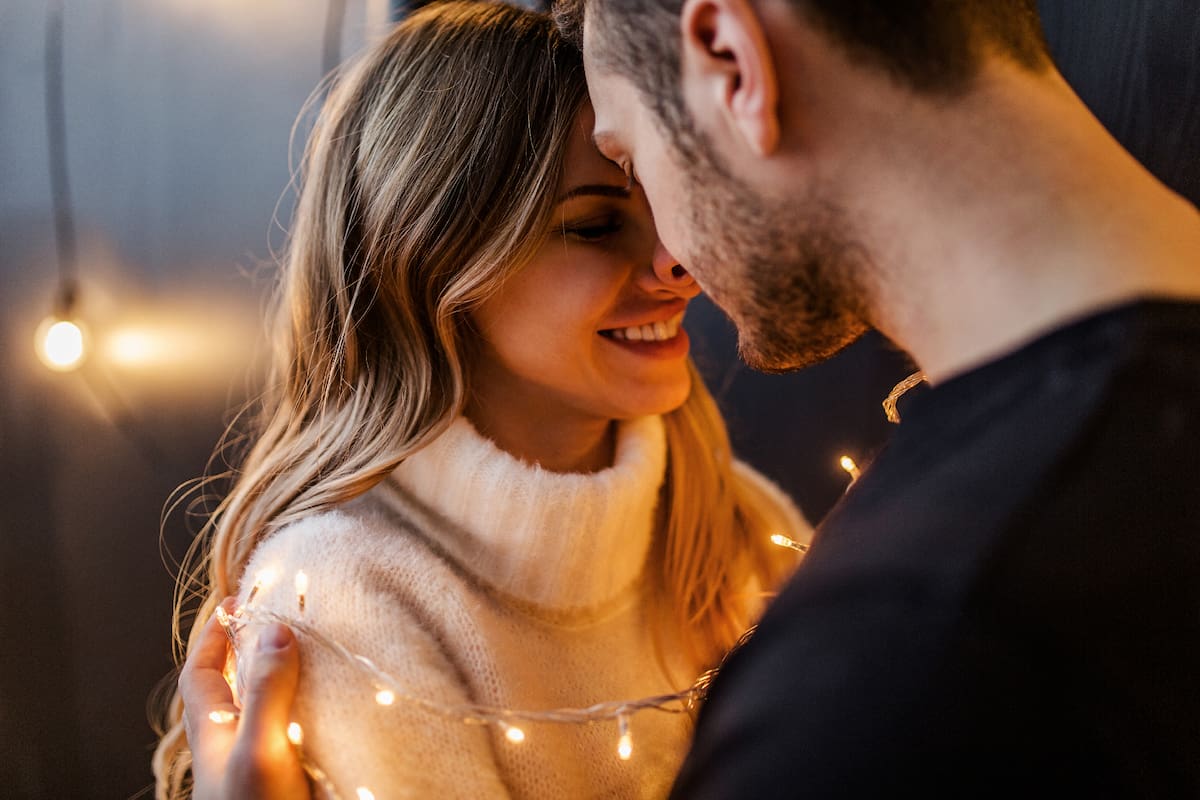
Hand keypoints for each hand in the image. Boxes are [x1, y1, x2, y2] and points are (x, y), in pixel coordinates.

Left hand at [179, 598, 311, 799]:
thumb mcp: (259, 747)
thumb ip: (267, 691)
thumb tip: (275, 630)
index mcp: (214, 731)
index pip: (201, 672)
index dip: (213, 636)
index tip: (235, 602)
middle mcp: (233, 746)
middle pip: (232, 689)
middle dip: (254, 654)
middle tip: (287, 622)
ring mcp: (258, 766)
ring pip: (265, 714)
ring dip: (287, 685)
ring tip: (319, 658)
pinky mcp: (286, 783)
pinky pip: (295, 738)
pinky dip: (312, 718)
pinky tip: (340, 713)